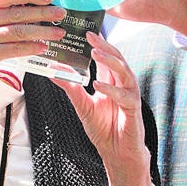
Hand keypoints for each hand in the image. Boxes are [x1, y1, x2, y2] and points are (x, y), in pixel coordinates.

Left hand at [55, 33, 152, 185]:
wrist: (118, 155)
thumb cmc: (104, 130)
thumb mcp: (82, 107)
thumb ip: (71, 89)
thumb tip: (53, 71)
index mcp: (111, 82)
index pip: (105, 58)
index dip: (98, 44)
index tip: (86, 31)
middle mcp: (122, 85)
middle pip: (116, 59)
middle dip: (104, 46)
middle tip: (90, 35)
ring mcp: (129, 96)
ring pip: (124, 72)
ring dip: (109, 61)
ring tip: (94, 53)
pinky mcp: (133, 110)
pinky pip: (124, 96)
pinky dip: (111, 89)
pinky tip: (97, 84)